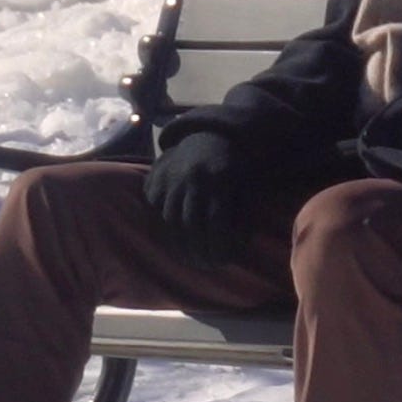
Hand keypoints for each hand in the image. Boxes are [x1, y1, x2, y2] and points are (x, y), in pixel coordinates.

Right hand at [142, 131, 253, 265]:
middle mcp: (192, 179)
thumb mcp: (247, 184)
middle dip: (197, 251)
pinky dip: (161, 224)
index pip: (216, 221)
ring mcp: (172, 178)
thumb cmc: (233, 167)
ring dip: (178, 244)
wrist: (210, 136)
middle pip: (191, 224)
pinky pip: (154, 207)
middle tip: (204, 266)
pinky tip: (172, 239)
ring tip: (188, 258)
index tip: (223, 261)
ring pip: (170, 219)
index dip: (219, 244)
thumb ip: (245, 212)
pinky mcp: (156, 178)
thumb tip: (240, 244)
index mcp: (218, 180)